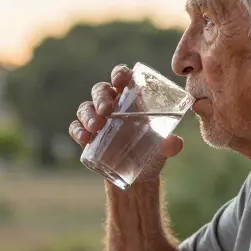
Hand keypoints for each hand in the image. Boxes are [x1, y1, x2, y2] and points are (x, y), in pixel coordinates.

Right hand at [69, 64, 183, 179]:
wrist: (138, 177)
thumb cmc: (151, 154)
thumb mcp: (163, 150)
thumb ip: (170, 145)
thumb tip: (174, 142)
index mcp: (130, 99)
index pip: (122, 78)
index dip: (120, 74)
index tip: (121, 79)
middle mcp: (111, 105)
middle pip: (100, 90)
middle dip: (101, 97)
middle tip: (106, 110)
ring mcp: (97, 120)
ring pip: (86, 107)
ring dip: (88, 114)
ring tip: (96, 127)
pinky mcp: (87, 137)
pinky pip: (76, 128)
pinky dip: (78, 130)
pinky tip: (84, 138)